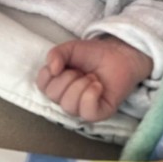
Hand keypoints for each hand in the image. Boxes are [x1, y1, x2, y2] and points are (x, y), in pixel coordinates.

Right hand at [36, 36, 152, 121]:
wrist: (120, 55)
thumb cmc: (94, 54)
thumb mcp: (70, 48)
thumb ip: (56, 54)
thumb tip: (52, 69)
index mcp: (58, 84)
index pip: (42, 86)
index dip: (50, 73)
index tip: (63, 64)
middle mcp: (67, 98)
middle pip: (54, 96)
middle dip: (68, 77)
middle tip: (82, 71)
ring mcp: (82, 108)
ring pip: (69, 106)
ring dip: (81, 86)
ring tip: (92, 78)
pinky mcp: (99, 113)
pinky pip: (87, 112)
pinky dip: (91, 96)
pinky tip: (98, 86)